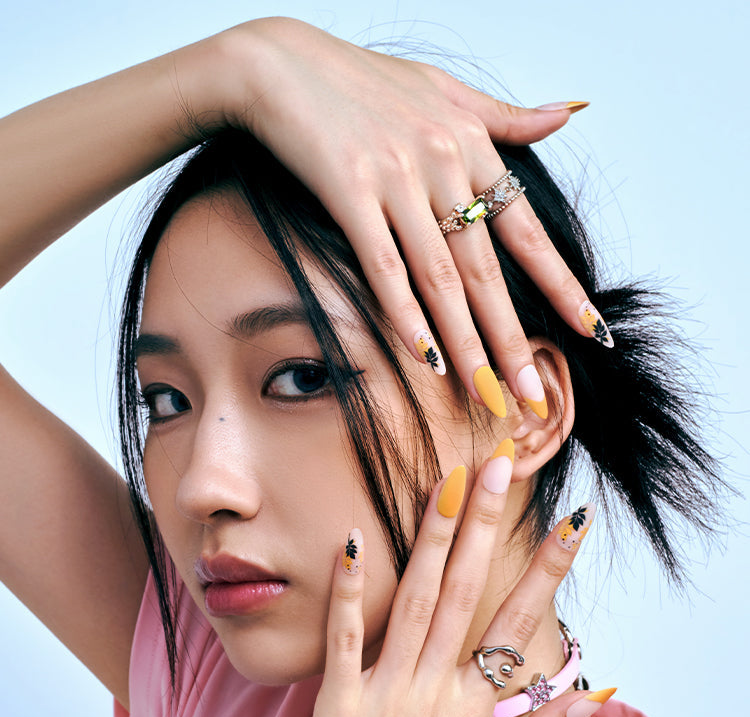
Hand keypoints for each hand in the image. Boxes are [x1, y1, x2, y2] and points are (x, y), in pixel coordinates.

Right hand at [217, 18, 600, 413]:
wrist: (280, 62)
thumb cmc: (359, 79)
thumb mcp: (444, 85)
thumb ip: (507, 115)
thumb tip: (570, 111)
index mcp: (471, 143)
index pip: (526, 230)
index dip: (561, 285)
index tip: (590, 331)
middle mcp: (443, 162)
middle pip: (485, 271)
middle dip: (512, 340)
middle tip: (532, 396)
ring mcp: (395, 179)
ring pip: (440, 278)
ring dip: (467, 344)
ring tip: (487, 394)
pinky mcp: (348, 192)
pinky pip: (383, 266)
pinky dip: (405, 314)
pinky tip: (426, 359)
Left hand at [263, 459, 602, 716]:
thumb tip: (588, 695)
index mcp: (474, 710)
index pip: (522, 626)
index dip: (549, 570)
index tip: (572, 524)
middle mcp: (434, 690)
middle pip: (467, 592)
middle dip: (485, 524)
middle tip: (499, 466)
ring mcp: (386, 692)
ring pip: (415, 601)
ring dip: (431, 539)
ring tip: (445, 484)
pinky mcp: (338, 703)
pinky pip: (346, 637)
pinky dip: (350, 590)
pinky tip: (354, 541)